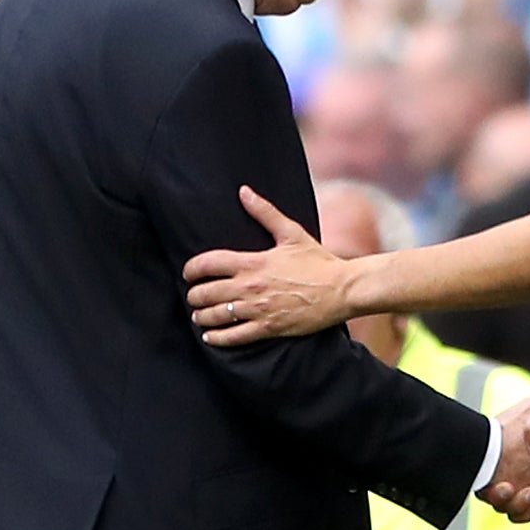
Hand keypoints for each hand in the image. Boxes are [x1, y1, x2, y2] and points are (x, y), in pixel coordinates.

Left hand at [185, 188, 354, 344]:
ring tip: (198, 316)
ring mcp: (258, 310)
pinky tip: (210, 337)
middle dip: (194, 295)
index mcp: (253, 262)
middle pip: (207, 292)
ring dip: (201, 316)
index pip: (208, 264)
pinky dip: (217, 338)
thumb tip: (244, 192)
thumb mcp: (291, 233)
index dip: (191, 269)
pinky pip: (235, 337)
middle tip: (192, 296)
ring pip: (217, 316)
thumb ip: (264, 212)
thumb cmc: (318, 261)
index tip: (188, 273)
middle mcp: (251, 287)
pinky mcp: (269, 328)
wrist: (342, 289)